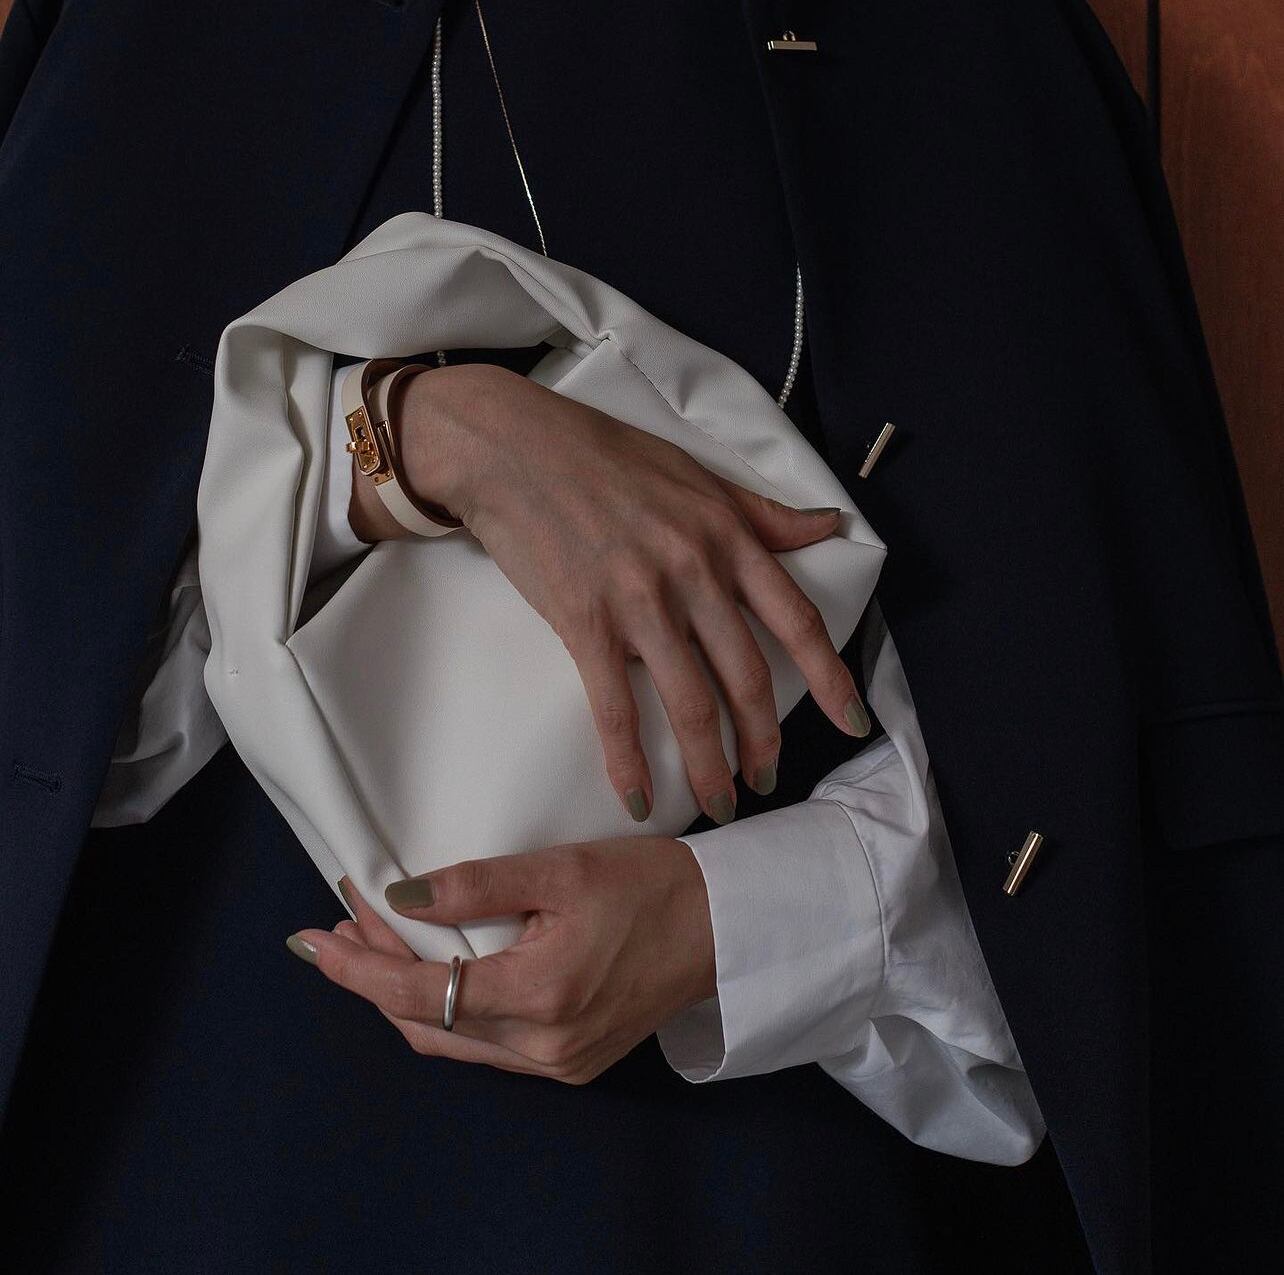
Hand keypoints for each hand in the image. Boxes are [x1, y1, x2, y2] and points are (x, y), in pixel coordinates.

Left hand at [286, 841, 716, 1084]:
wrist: (722, 926)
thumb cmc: (652, 886)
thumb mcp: (562, 869)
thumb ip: (476, 885)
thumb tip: (400, 898)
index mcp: (541, 995)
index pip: (420, 994)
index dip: (357, 970)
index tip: (313, 942)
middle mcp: (545, 1046)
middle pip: (426, 1024)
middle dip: (373, 978)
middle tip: (343, 927)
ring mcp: (559, 1062)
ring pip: (454, 1041)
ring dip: (406, 996)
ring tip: (375, 945)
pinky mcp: (571, 1062)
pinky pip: (487, 1045)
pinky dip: (451, 1008)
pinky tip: (438, 970)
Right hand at [350, 362, 870, 825]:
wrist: (511, 446)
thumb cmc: (603, 455)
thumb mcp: (695, 475)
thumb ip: (762, 515)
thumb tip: (828, 526)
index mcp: (727, 538)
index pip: (797, 621)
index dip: (831, 679)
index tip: (854, 723)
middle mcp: (694, 573)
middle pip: (748, 677)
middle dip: (764, 741)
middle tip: (765, 780)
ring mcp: (640, 601)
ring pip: (691, 703)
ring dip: (710, 766)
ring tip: (719, 802)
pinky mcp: (585, 623)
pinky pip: (615, 710)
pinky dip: (629, 763)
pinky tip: (639, 798)